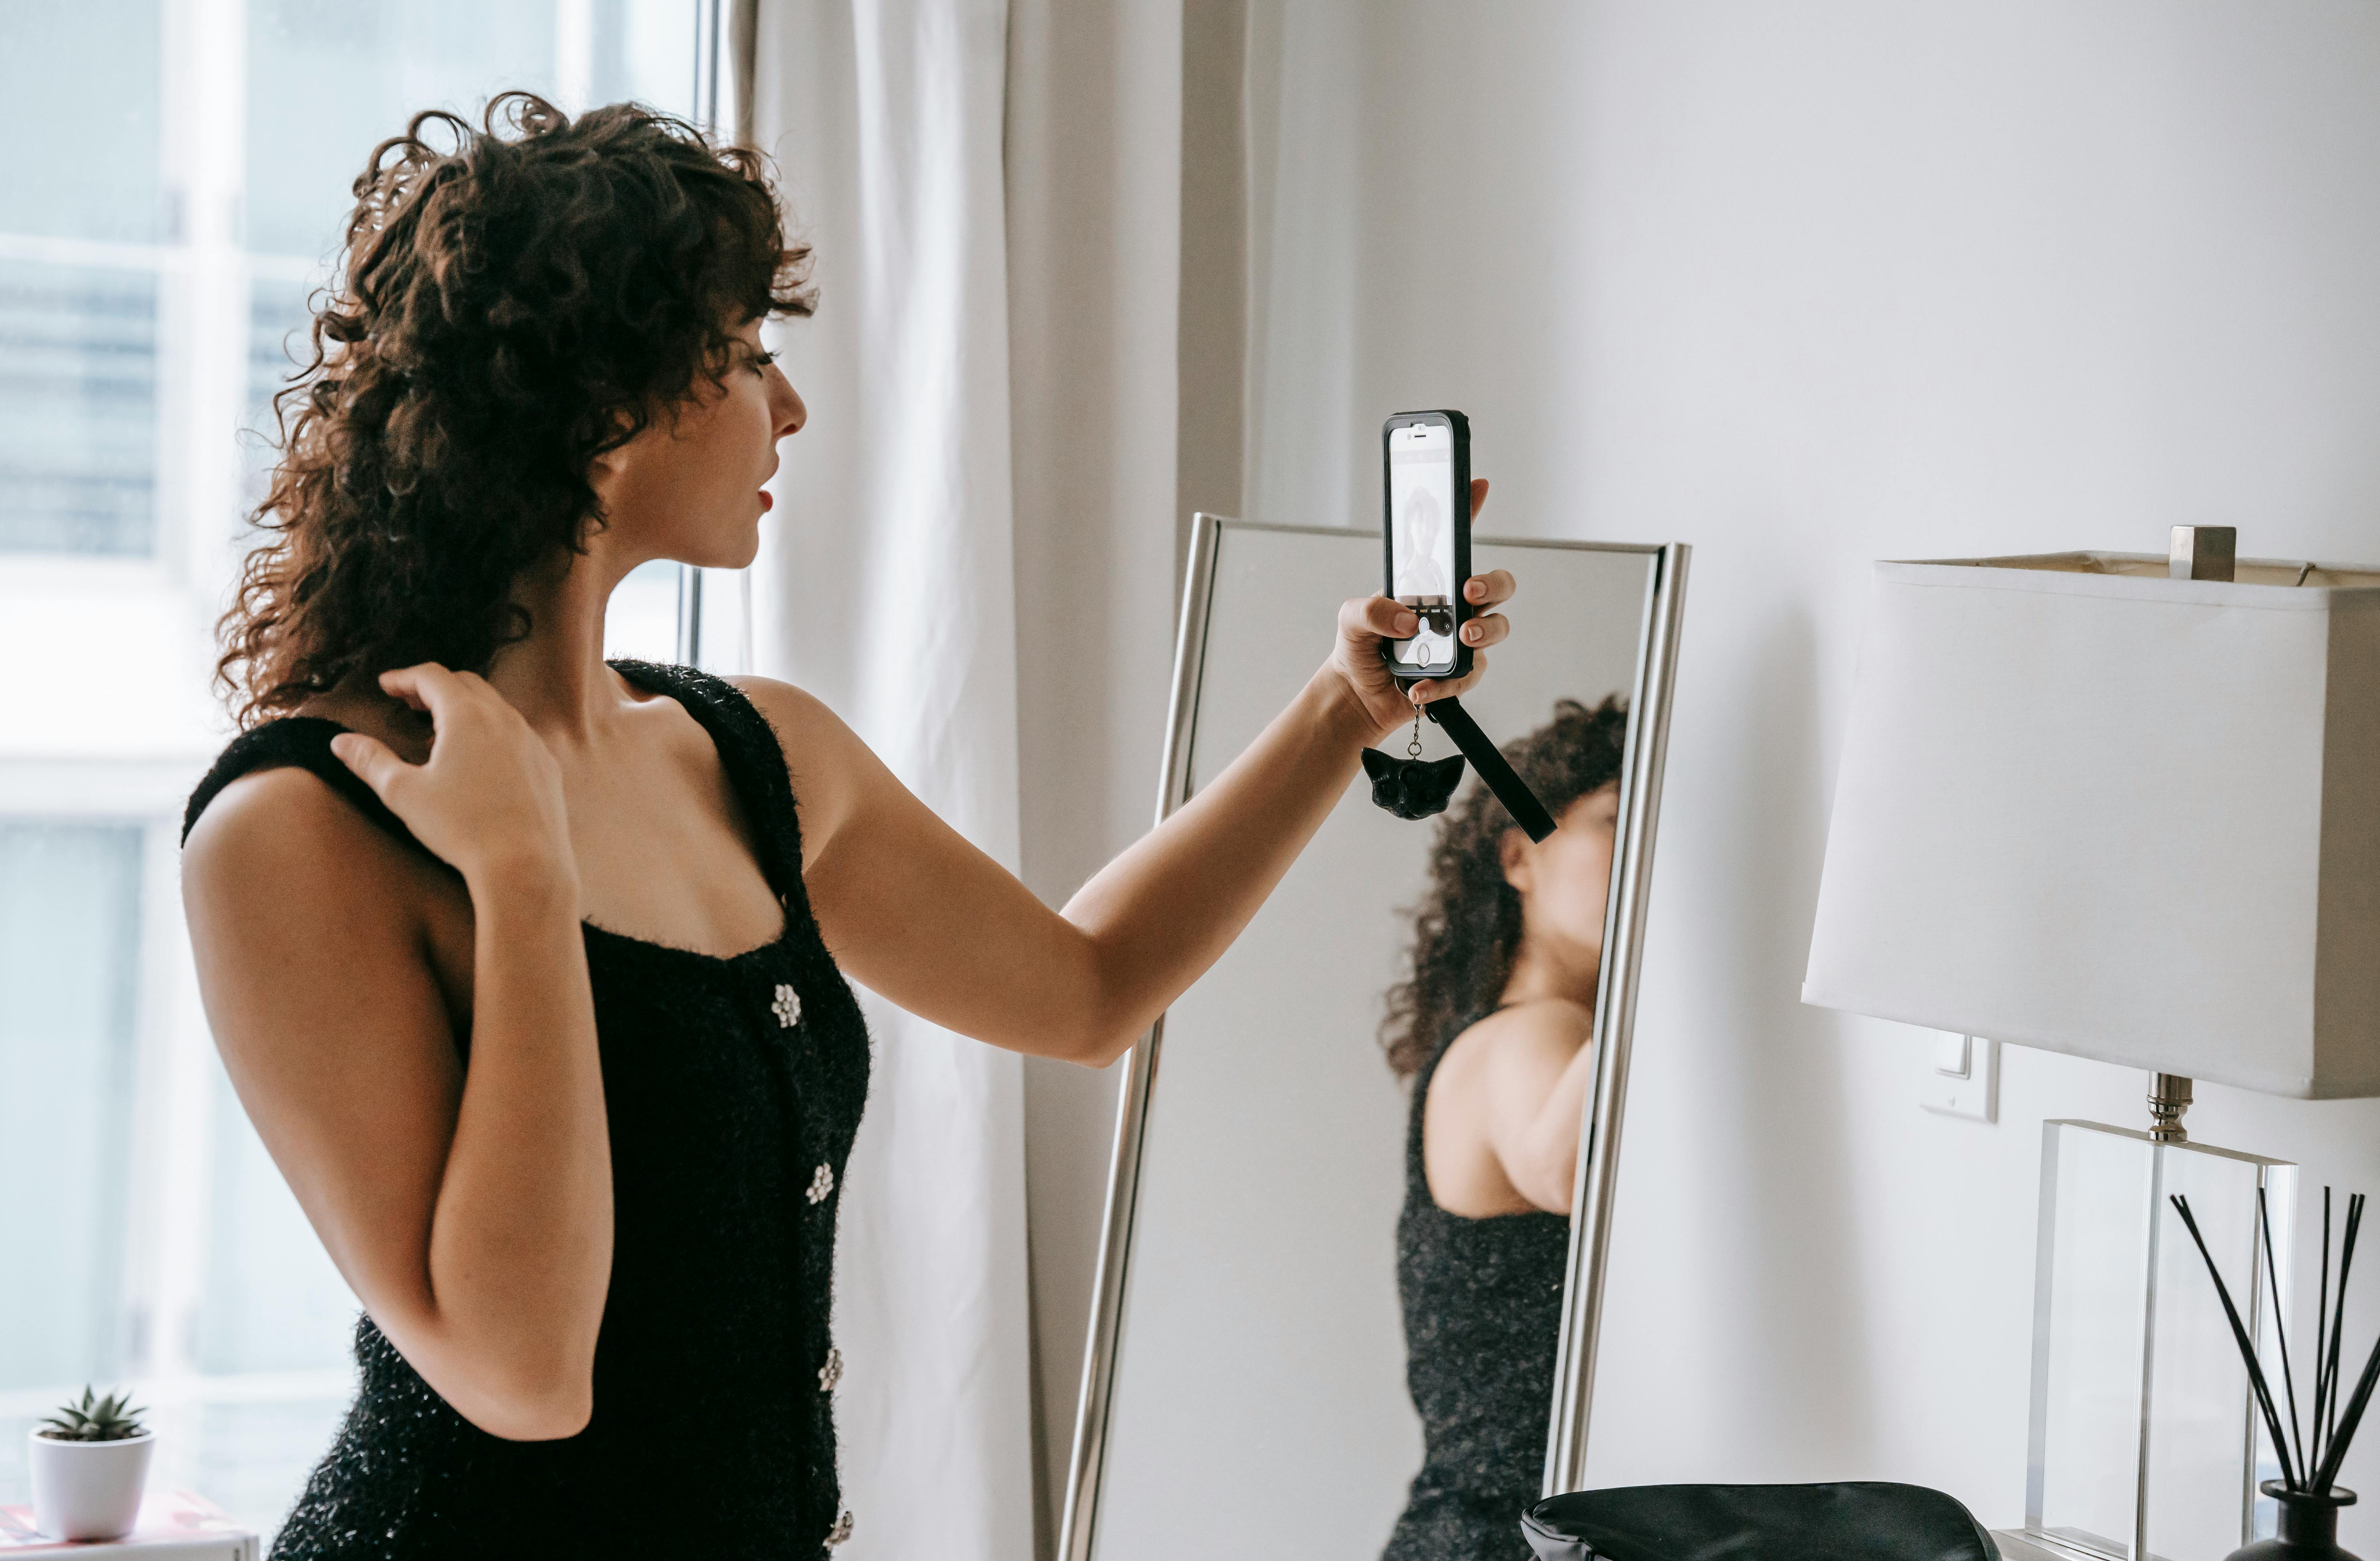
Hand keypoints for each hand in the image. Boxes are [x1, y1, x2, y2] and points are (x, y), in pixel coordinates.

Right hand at [327, 665, 578, 892]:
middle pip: (467, 684)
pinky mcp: (548, 765)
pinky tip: (479, 759)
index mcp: (468, 716)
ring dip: (465, 709)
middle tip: (410, 701)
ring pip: (496, 708)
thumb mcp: (403, 793)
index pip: (433, 677)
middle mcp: (505, 719)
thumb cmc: (461, 828)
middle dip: (435, 687)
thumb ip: (370, 761)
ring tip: (439, 730)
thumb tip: (340, 742)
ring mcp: (532, 740)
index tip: (386, 684)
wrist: (525, 864)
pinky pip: (518, 735)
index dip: (405, 677)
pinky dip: (493, 732)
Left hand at [1325, 478, 1513, 742]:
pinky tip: (1418, 689)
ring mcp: (1461, 641)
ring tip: (1461, 640)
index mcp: (1431, 583)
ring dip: (1485, 632)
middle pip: (1497, 585)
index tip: (1477, 486)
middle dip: (1492, 584)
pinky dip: (1446, 683)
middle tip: (1468, 592)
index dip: (1469, 511)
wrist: (1356, 694)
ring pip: (1497, 628)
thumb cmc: (1359, 646)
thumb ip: (1371, 610)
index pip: (1455, 543)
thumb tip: (1408, 619)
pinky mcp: (1459, 674)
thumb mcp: (1351, 618)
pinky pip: (1470, 674)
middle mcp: (1454, 608)